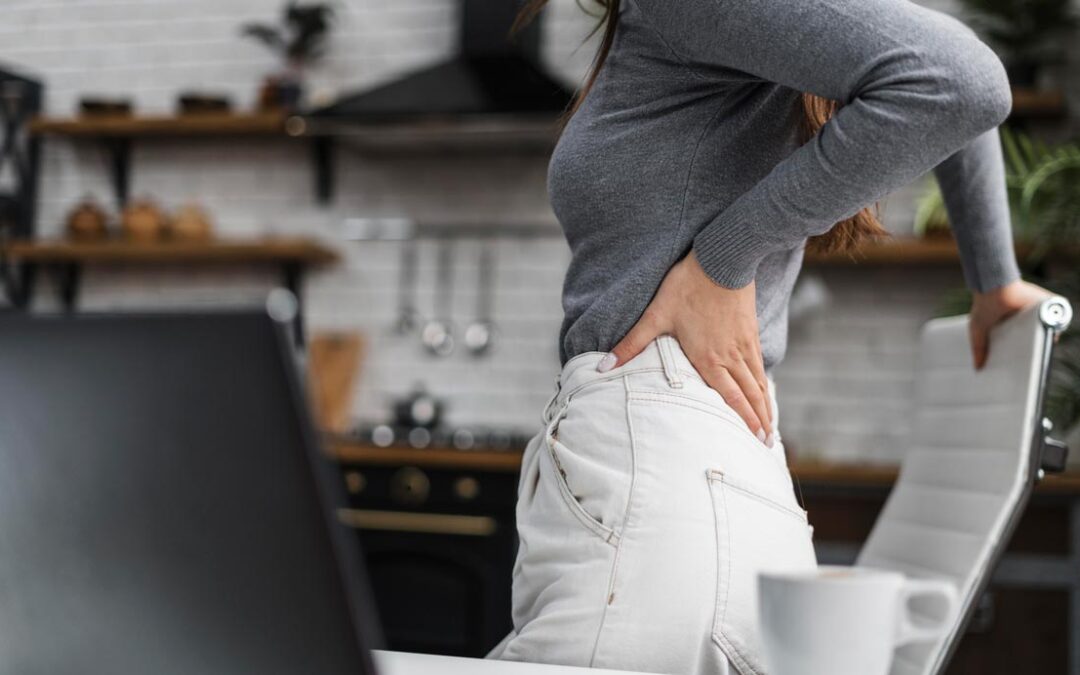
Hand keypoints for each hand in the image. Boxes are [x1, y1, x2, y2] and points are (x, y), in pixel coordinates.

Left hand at [600, 250, 772, 444]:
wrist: (723, 258)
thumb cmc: (687, 286)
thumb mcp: (656, 315)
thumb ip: (631, 344)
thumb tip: (603, 366)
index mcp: (709, 359)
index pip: (729, 398)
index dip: (742, 421)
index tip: (753, 441)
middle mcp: (730, 357)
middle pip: (749, 396)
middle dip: (759, 422)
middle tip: (766, 444)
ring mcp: (743, 345)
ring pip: (758, 383)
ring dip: (765, 406)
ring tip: (770, 427)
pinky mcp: (750, 331)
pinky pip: (759, 365)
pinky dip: (765, 384)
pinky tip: (765, 391)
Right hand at [969, 280, 1053, 368]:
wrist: (995, 288)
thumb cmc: (983, 305)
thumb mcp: (977, 330)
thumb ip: (978, 348)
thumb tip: (978, 368)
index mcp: (1011, 324)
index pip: (1020, 342)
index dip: (1019, 353)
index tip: (1017, 365)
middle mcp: (1025, 318)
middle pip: (1034, 337)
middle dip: (1033, 349)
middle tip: (1029, 363)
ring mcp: (1037, 312)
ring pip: (1047, 330)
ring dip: (1045, 339)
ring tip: (1039, 354)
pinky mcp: (1047, 304)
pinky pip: (1057, 319)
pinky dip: (1056, 329)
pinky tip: (1049, 340)